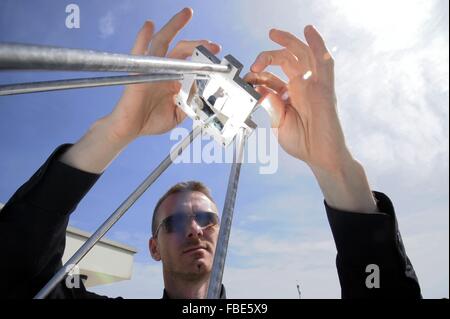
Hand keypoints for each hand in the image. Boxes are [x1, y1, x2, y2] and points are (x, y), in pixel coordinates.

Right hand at [60, 8, 220, 173]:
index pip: (191, 63)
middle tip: (212, 43)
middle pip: (181, 49)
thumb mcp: (179, 114)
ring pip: (163, 43)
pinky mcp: (139, 71)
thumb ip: (190, 102)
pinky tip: (149, 25)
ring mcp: (152, 69)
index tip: (216, 56)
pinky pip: (140, 51)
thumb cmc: (151, 121)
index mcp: (175, 80)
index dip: (204, 58)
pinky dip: (143, 37)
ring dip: (173, 27)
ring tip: (186, 14)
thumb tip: (200, 88)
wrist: (131, 128)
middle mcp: (165, 71)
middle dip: (197, 43)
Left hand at [245, 25, 348, 173]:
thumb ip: (269, 104)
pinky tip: (309, 32)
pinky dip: (317, 44)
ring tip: (274, 33)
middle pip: (286, 61)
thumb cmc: (302, 142)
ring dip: (289, 42)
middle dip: (268, 55)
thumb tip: (258, 88)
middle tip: (256, 61)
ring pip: (302, 55)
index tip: (247, 80)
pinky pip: (324, 62)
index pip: (271, 77)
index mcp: (289, 95)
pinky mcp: (325, 88)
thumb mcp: (278, 121)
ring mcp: (313, 85)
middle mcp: (301, 87)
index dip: (257, 76)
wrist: (319, 156)